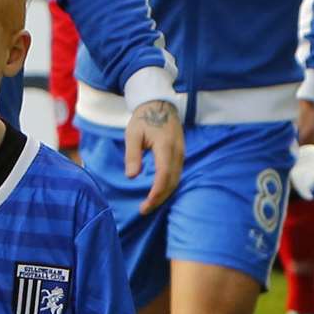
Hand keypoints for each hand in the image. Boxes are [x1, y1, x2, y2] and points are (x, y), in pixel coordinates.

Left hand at [125, 100, 182, 214]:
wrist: (159, 103)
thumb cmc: (143, 117)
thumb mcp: (132, 133)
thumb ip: (133, 155)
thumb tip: (132, 176)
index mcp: (165, 146)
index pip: (164, 174)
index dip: (156, 192)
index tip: (146, 204)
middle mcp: (177, 152)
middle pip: (172, 181)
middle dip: (159, 198)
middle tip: (144, 209)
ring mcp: (182, 153)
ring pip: (177, 179)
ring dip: (164, 194)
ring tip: (150, 204)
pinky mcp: (181, 154)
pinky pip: (177, 174)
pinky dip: (168, 186)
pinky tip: (158, 192)